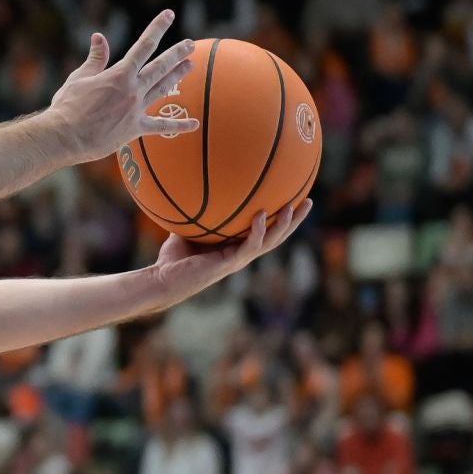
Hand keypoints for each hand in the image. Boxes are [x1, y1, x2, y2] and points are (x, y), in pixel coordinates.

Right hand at [47, 9, 198, 162]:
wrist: (65, 136)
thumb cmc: (67, 106)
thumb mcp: (79, 77)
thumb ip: (95, 58)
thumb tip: (100, 36)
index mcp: (119, 74)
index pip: (144, 45)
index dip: (157, 28)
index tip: (169, 15)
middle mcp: (132, 89)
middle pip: (160, 66)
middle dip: (177, 53)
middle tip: (190, 44)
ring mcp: (136, 109)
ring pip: (163, 88)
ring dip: (178, 75)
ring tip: (191, 65)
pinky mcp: (135, 128)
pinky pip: (162, 127)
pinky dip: (179, 125)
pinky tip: (194, 123)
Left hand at [148, 199, 312, 307]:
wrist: (163, 281)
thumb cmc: (173, 260)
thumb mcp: (185, 231)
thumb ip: (193, 216)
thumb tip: (189, 192)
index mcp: (236, 248)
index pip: (265, 232)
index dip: (280, 219)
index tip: (293, 200)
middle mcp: (242, 254)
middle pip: (276, 236)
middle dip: (294, 220)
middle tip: (308, 201)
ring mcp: (238, 260)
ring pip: (270, 242)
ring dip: (284, 225)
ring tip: (294, 206)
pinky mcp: (229, 264)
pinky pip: (249, 246)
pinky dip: (257, 231)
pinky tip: (261, 215)